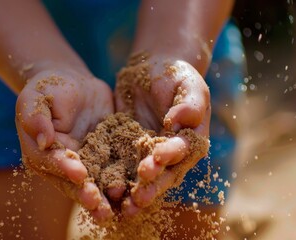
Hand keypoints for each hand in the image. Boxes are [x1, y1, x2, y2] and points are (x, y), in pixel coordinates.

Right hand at [16, 67, 113, 221]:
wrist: (74, 84)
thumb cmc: (49, 88)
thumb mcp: (37, 97)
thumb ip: (36, 117)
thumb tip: (43, 140)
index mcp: (41, 152)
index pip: (52, 162)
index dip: (65, 168)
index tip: (79, 174)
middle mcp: (62, 165)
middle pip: (72, 182)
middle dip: (86, 193)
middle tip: (98, 204)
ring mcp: (85, 163)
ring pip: (94, 183)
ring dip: (104, 197)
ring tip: (114, 210)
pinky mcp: (104, 157)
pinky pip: (114, 169)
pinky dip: (123, 181)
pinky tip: (136, 190)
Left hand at [115, 53, 210, 214]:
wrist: (151, 70)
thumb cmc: (175, 75)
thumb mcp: (188, 84)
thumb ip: (190, 104)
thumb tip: (178, 122)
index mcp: (191, 139)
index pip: (182, 150)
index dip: (169, 156)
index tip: (155, 159)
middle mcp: (172, 152)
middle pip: (164, 173)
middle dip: (152, 186)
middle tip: (139, 198)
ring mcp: (149, 154)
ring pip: (144, 178)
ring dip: (135, 194)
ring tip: (123, 208)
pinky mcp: (129, 150)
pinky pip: (123, 167)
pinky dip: (116, 180)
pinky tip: (104, 191)